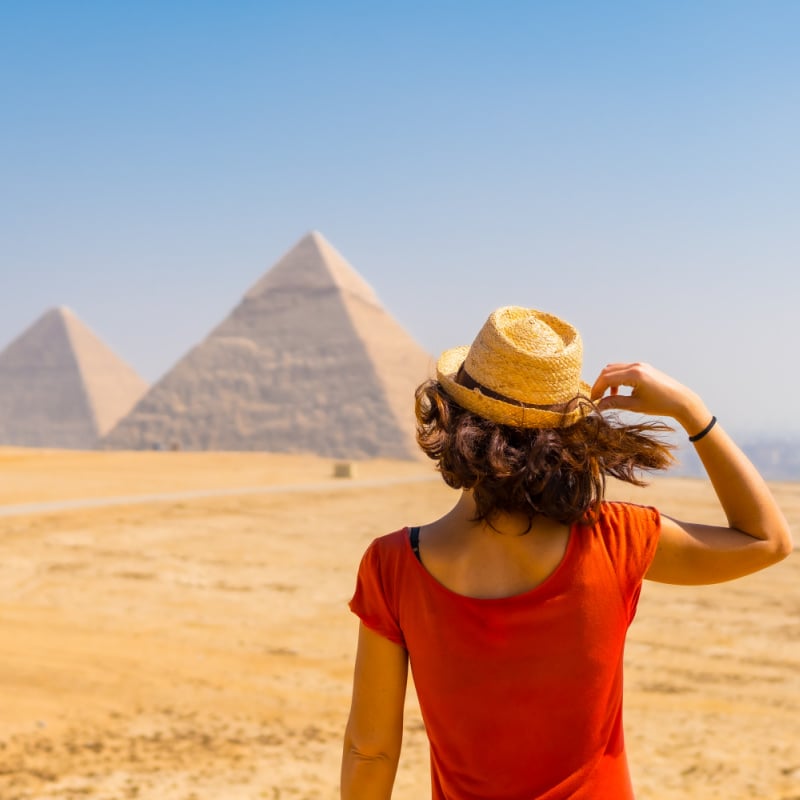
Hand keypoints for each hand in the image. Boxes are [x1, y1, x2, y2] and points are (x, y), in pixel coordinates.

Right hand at [590, 362, 708, 431]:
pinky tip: (617, 392)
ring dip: (607, 381)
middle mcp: (636, 366)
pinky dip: (616, 379)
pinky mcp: (643, 368)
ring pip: (614, 368)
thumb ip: (615, 403)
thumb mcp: (635, 405)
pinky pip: (623, 370)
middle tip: (596, 399)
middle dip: (599, 384)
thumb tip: (598, 406)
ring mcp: (640, 365)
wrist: (682, 401)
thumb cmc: (661, 405)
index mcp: (634, 375)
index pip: (607, 378)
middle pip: (608, 371)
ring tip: (606, 396)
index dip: (596, 389)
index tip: (593, 401)